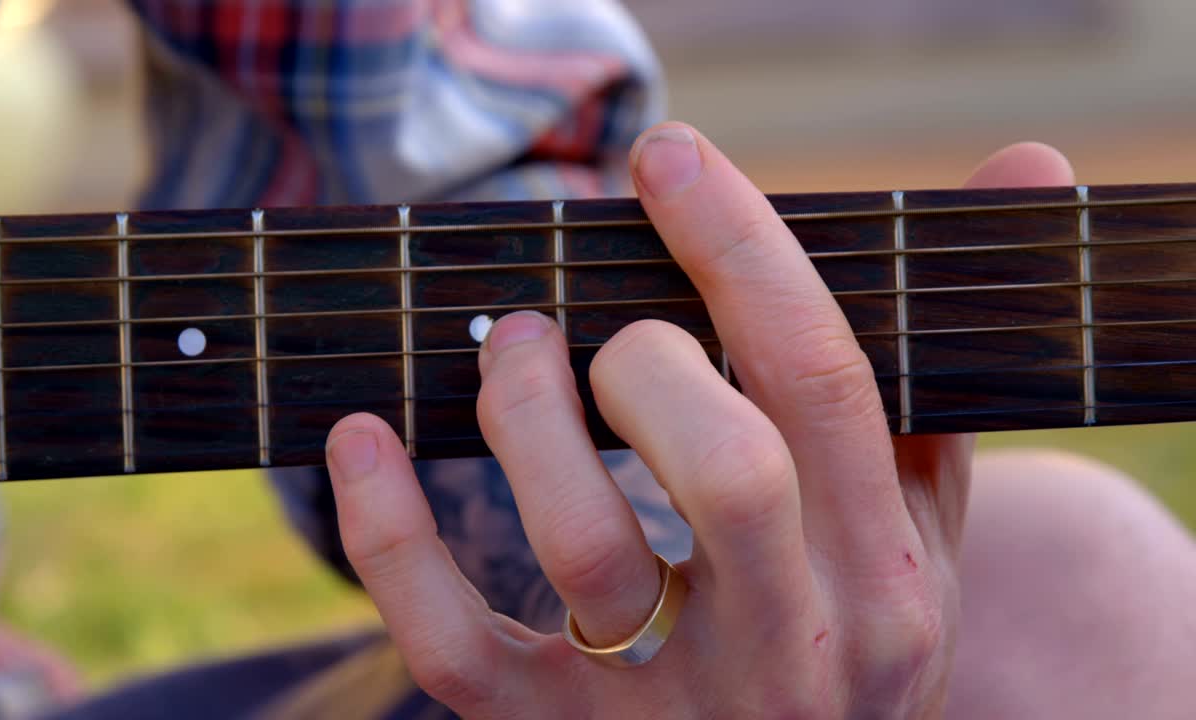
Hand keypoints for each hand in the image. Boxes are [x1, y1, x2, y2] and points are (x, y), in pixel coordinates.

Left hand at [324, 124, 1073, 716]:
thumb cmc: (846, 628)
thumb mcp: (918, 521)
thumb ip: (931, 366)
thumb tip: (1025, 162)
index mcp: (888, 576)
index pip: (826, 383)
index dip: (743, 251)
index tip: (668, 160)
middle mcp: (799, 649)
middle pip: (731, 471)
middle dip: (647, 359)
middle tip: (588, 322)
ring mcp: (675, 711)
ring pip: (590, 550)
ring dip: (524, 419)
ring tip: (509, 351)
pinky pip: (455, 650)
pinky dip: (392, 537)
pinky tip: (362, 440)